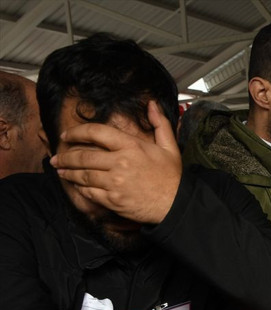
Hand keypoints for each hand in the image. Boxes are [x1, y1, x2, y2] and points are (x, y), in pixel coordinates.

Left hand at [50, 100, 181, 223]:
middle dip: (66, 156)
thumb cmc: (172, 177)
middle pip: (83, 156)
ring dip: (68, 173)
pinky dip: (80, 189)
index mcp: (131, 146)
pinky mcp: (113, 199)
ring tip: (60, 171)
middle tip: (56, 158)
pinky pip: (89, 193)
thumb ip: (160, 123)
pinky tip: (76, 186)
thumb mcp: (169, 147)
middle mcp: (120, 163)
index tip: (67, 135)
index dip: (77, 132)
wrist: (176, 205)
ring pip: (83, 175)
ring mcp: (114, 182)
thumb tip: (152, 104)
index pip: (96, 133)